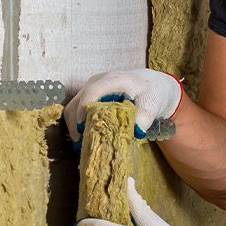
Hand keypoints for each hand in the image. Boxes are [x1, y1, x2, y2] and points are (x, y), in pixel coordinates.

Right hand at [62, 69, 182, 141]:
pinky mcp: (89, 97)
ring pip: (73, 108)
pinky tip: (87, 138)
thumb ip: (145, 116)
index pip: (91, 93)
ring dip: (75, 126)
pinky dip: (78, 125)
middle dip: (76, 125)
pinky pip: (77, 111)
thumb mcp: (153, 103)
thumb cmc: (152, 92)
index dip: (83, 112)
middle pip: (76, 103)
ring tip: (84, 144)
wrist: (152, 85)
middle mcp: (97, 82)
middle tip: (83, 144)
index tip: (84, 130)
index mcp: (113, 80)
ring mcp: (91, 89)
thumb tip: (135, 131)